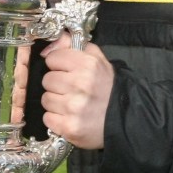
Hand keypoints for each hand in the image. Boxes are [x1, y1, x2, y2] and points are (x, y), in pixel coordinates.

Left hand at [41, 34, 113, 149]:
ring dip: (56, 102)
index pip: (52, 59)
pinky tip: (70, 117)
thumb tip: (48, 48)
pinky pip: (48, 118)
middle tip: (72, 90)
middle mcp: (80, 84)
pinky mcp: (69, 127)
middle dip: (57, 85)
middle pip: (47, 80)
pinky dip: (56, 119)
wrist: (126, 118)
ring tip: (72, 104)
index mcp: (87, 64)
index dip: (59, 65)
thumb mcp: (97, 59)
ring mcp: (74, 107)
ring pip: (46, 99)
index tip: (68, 72)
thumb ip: (72, 45)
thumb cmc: (108, 87)